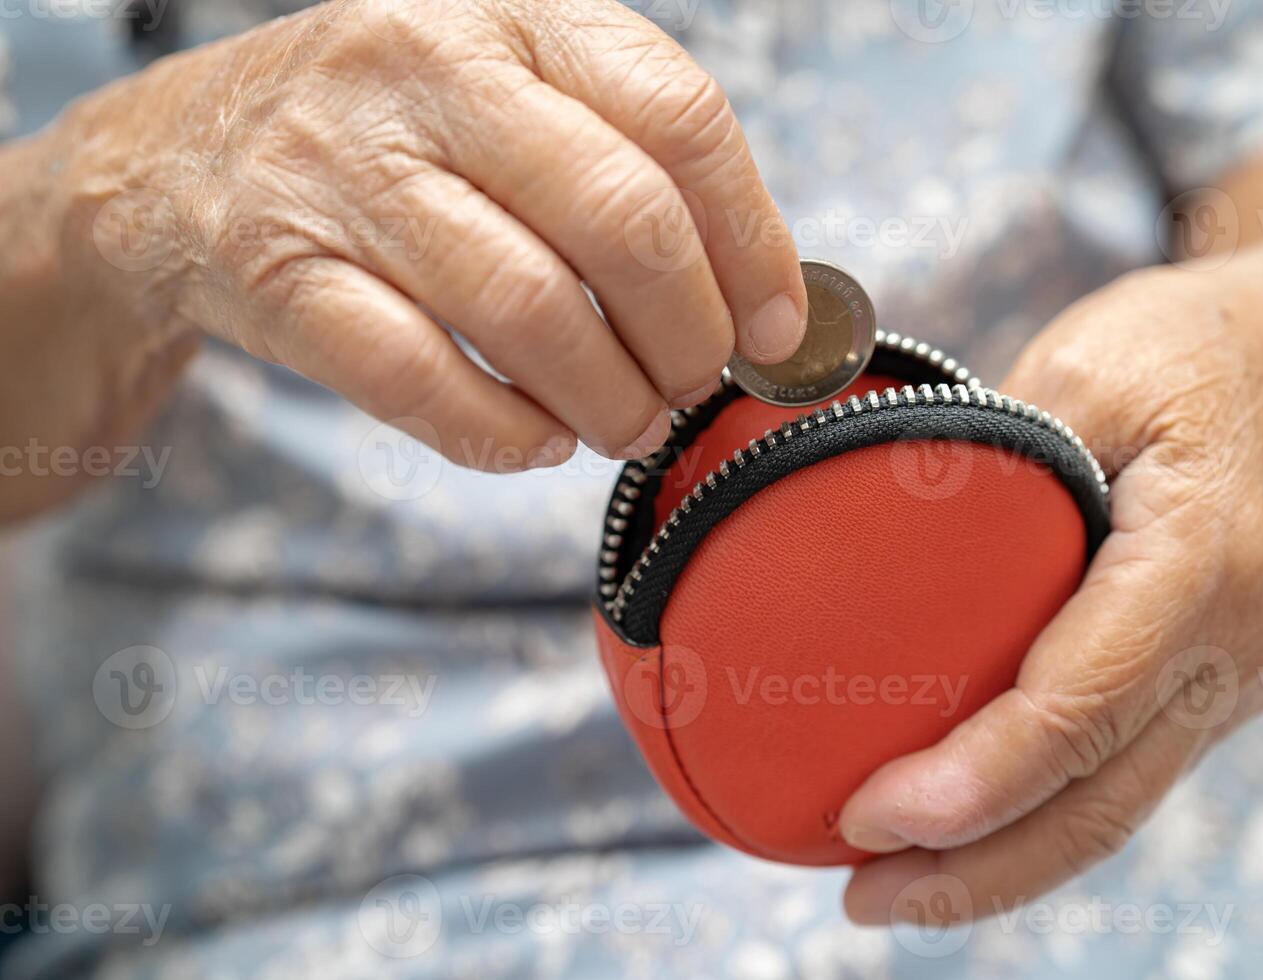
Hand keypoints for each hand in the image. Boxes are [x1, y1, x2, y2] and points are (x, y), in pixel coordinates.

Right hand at [61, 0, 804, 469]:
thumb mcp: (507, 95)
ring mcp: (341, 169)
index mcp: (513, 15)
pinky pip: (423, 380)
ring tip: (626, 424)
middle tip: (694, 382)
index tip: (774, 324)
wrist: (179, 160)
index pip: (679, 118)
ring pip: (529, 311)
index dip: (751, 241)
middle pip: (619, 218)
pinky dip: (503, 434)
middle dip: (687, 333)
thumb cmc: (393, 139)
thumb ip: (625, 166)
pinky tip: (536, 441)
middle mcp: (425, 70)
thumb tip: (760, 300)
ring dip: (606, 399)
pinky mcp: (277, 272)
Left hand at [837, 248, 1262, 923]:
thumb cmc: (1183, 351)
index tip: (870, 813)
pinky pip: (1124, 778)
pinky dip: (1040, 823)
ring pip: (1116, 811)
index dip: (975, 779)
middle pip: (1099, 800)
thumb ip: (997, 457)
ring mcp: (1231, 676)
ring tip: (891, 895)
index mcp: (1202, 560)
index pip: (1079, 705)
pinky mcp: (1210, 685)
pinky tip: (965, 836)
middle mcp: (1232, 645)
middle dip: (975, 869)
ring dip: (1003, 869)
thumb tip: (883, 547)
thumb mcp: (1085, 366)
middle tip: (862, 899)